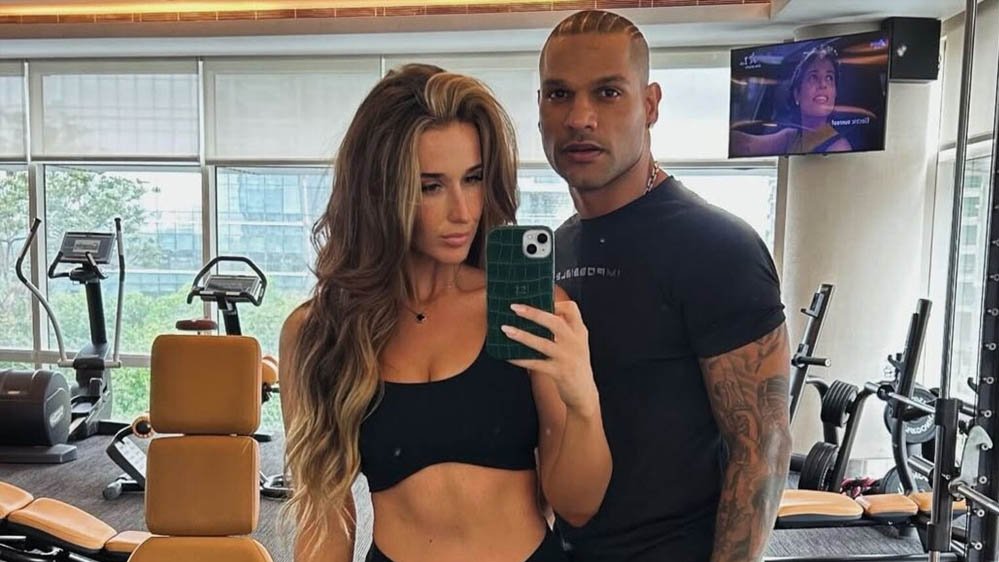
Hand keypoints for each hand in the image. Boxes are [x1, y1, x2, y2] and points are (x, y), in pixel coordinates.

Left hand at [501, 300, 597, 415]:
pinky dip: (521, 359)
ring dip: (522, 335)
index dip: (556, 303)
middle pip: (555, 322)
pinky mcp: (558, 372)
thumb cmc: (574, 365)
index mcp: (579, 332)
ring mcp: (567, 358)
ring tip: (506, 329)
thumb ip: (564, 330)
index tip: (540, 300)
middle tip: (515, 308)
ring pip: (543, 343)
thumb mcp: (576, 344)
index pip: (572, 309)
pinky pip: (536, 364)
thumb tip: (537, 315)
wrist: (584, 393)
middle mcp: (575, 343)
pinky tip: (509, 356)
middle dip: (534, 313)